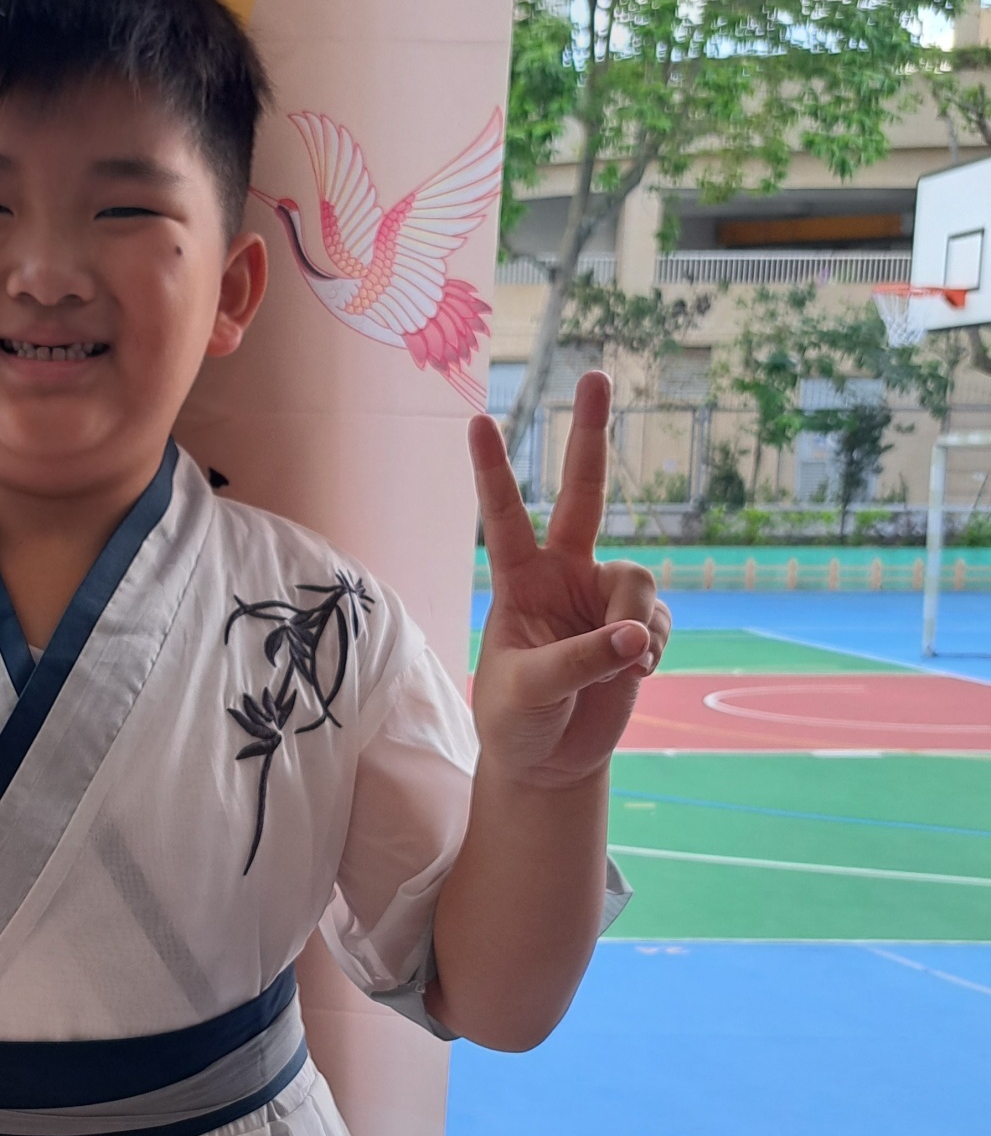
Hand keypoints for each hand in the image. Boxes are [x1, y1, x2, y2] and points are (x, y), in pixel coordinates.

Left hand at [468, 370, 670, 787]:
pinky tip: (634, 675)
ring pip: (638, 582)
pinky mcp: (638, 625)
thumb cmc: (517, 722)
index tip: (476, 419)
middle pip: (584, 493)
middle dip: (591, 435)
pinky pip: (658, 621)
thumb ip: (580, 661)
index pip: (504, 516)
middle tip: (597, 374)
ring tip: (622, 668)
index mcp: (519, 581)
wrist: (548, 760)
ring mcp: (603, 597)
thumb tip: (636, 637)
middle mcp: (563, 575)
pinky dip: (650, 650)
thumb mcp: (530, 693)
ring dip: (634, 627)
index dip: (493, 470)